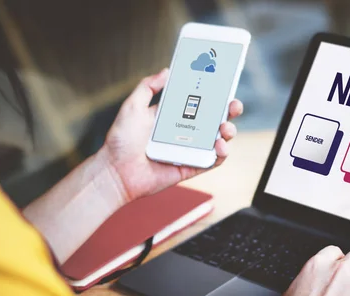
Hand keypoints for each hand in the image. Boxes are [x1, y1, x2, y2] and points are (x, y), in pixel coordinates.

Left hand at [99, 68, 243, 202]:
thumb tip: (167, 71)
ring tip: (224, 128)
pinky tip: (220, 146)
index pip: (199, 101)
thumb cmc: (121, 141)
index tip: (224, 82)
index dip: (214, 93)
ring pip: (219, 139)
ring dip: (229, 132)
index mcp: (174, 115)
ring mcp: (190, 150)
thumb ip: (148, 87)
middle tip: (233, 105)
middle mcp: (185, 132)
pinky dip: (221, 154)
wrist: (115, 171)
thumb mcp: (132, 106)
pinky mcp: (191, 167)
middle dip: (229, 110)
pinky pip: (213, 161)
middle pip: (215, 118)